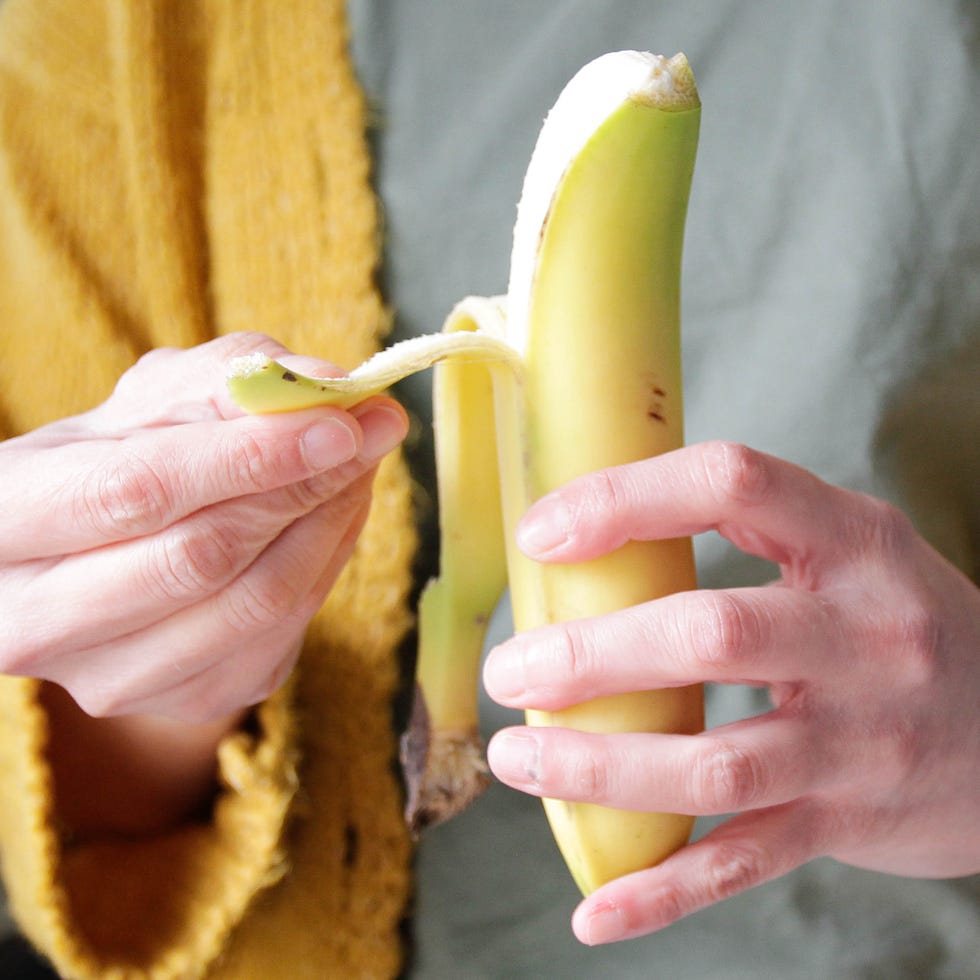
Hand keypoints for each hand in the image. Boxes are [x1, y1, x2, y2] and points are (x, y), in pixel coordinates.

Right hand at [0, 332, 407, 723]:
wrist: (99, 557)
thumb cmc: (121, 460)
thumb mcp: (149, 403)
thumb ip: (229, 380)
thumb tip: (325, 382)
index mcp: (1, 523)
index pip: (136, 491)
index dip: (247, 455)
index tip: (340, 419)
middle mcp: (36, 622)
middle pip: (201, 556)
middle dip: (304, 484)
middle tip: (374, 428)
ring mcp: (113, 678)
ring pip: (256, 600)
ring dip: (331, 522)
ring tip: (362, 462)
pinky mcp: (189, 699)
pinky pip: (285, 628)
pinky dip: (329, 560)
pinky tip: (338, 512)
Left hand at [483, 441, 979, 943]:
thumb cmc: (895, 621)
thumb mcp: (844, 552)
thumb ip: (743, 536)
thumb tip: (588, 536)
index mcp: (854, 543)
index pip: (731, 484)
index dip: (624, 499)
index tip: (541, 534)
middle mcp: (866, 636)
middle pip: (709, 635)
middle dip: (590, 656)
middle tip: (510, 670)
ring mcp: (860, 739)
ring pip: (715, 764)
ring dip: (599, 767)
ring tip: (518, 756)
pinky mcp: (847, 821)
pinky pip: (745, 861)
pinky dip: (664, 890)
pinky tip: (595, 909)